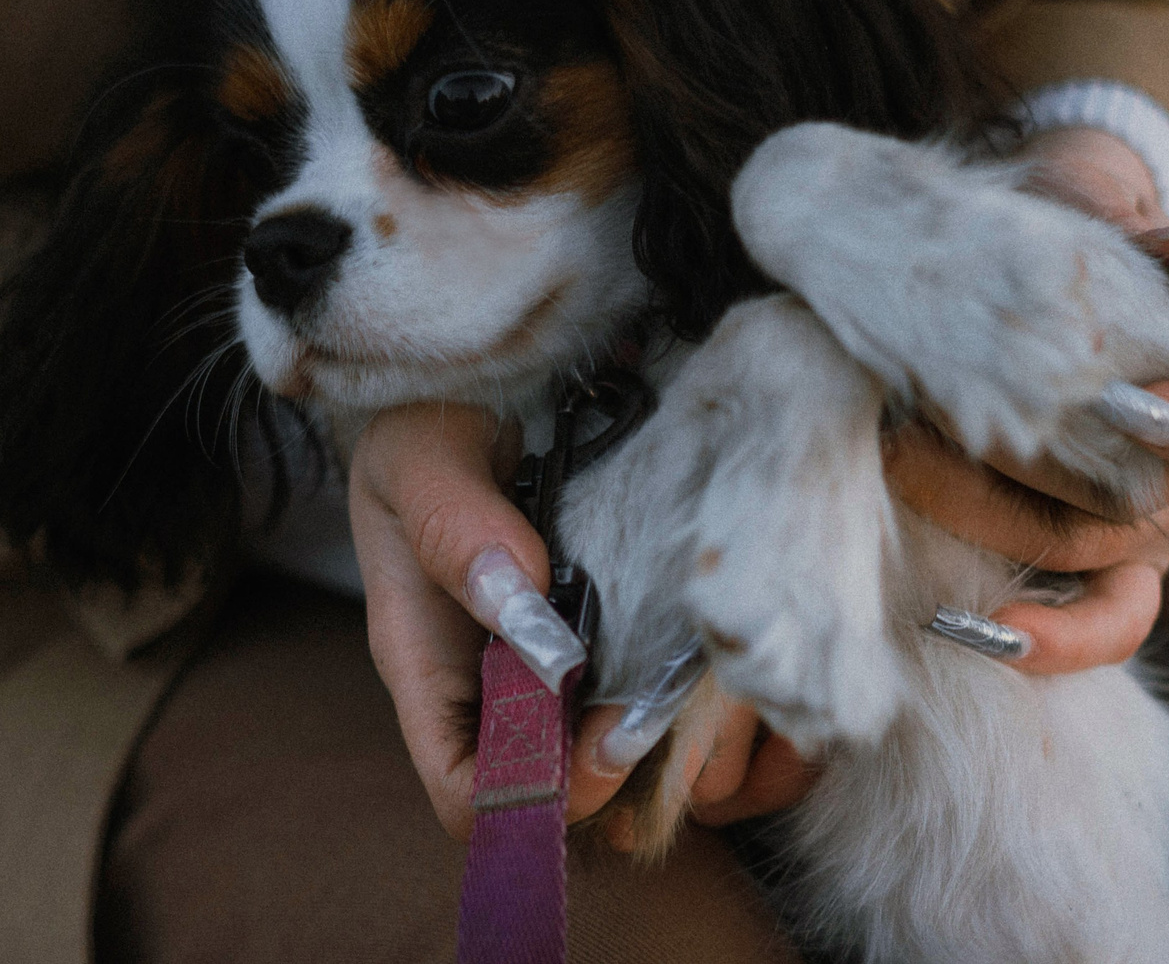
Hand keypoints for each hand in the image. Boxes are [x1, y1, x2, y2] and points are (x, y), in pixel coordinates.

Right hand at [347, 403, 811, 840]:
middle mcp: (498, 685)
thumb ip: (455, 525)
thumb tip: (522, 596)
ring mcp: (562, 666)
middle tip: (667, 726)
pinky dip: (715, 717)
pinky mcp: (623, 634)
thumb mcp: (420, 456)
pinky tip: (749, 684)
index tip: (594, 749)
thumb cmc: (426, 414)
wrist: (479, 368)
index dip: (529, 800)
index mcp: (433, 667)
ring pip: (621, 770)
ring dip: (673, 759)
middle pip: (555, 799)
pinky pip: (670, 709)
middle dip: (614, 785)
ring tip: (720, 710)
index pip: (466, 794)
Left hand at [894, 126, 1168, 673]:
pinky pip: (1096, 626)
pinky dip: (1044, 639)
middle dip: (1030, 455)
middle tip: (925, 405)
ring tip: (897, 460)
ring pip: (1090, 552)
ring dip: (988, 513)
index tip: (1131, 403)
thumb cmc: (1060, 224)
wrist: (1011, 266)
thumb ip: (1136, 228)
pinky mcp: (1089, 569)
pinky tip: (975, 627)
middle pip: (1146, 495)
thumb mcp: (1091, 205)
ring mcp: (1145, 526)